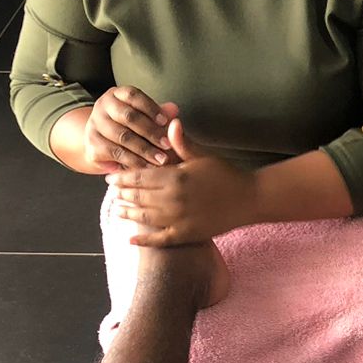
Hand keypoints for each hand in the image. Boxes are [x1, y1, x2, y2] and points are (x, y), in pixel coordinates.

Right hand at [85, 87, 176, 170]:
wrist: (104, 145)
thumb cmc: (131, 128)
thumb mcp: (146, 118)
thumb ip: (159, 114)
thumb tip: (174, 109)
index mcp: (117, 94)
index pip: (133, 95)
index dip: (150, 108)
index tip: (166, 122)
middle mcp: (103, 106)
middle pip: (128, 116)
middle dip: (151, 132)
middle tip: (167, 145)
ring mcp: (95, 125)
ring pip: (123, 137)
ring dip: (145, 150)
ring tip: (161, 159)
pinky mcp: (92, 144)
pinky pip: (116, 153)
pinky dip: (134, 161)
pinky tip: (147, 167)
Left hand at [108, 120, 258, 245]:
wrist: (250, 199)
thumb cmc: (227, 175)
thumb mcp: (203, 156)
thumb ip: (182, 143)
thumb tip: (171, 122)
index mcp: (174, 177)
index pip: (138, 177)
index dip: (122, 177)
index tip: (111, 177)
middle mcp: (172, 199)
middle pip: (137, 197)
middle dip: (122, 194)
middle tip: (112, 193)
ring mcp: (178, 219)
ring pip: (144, 217)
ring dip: (127, 214)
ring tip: (117, 210)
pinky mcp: (187, 234)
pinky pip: (160, 239)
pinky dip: (144, 240)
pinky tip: (131, 240)